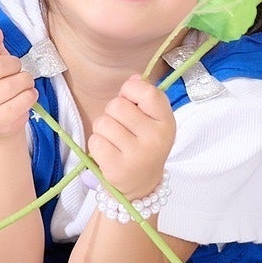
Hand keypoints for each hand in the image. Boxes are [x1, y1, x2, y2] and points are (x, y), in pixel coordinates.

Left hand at [87, 73, 173, 199]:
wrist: (141, 185)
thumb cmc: (144, 144)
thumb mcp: (152, 121)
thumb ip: (144, 97)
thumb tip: (133, 76)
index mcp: (166, 122)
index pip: (147, 92)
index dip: (131, 90)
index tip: (130, 101)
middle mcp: (155, 139)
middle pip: (117, 105)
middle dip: (112, 112)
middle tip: (121, 126)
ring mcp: (137, 155)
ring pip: (102, 122)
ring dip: (102, 129)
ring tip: (114, 141)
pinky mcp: (117, 168)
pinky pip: (95, 141)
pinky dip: (96, 145)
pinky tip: (108, 153)